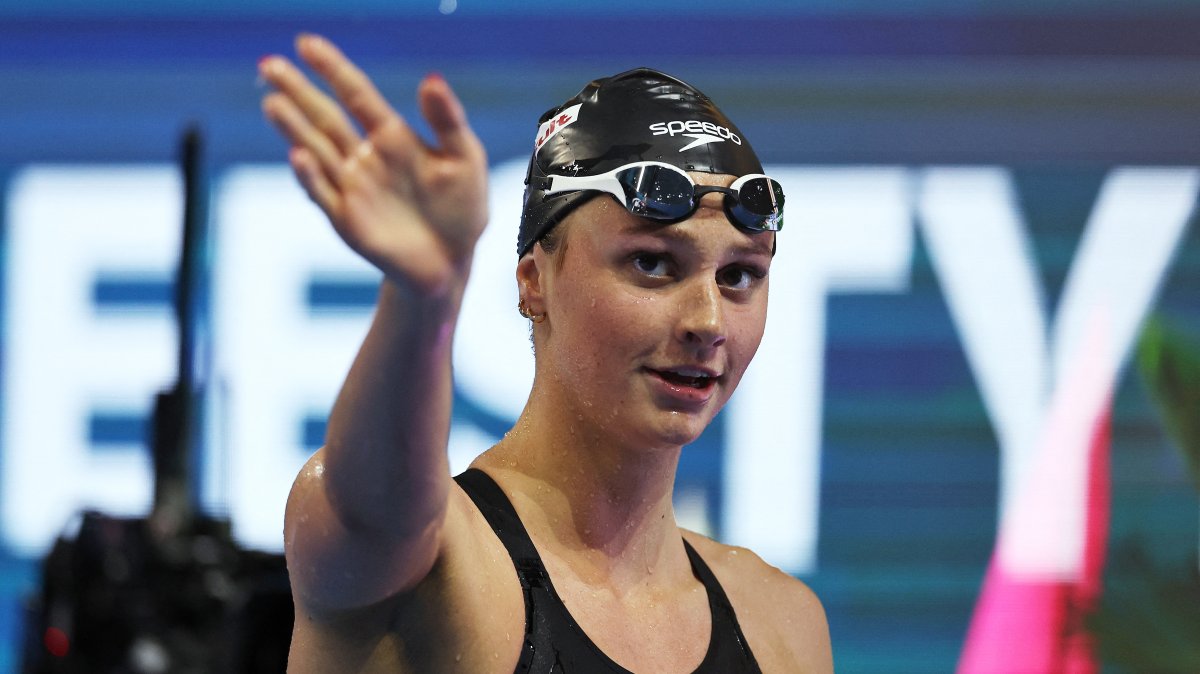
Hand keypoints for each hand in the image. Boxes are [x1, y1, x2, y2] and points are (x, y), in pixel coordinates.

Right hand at [259, 34, 487, 295]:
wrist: (452, 263)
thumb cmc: (461, 208)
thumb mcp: (465, 159)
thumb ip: (447, 120)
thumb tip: (431, 78)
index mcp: (392, 136)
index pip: (356, 94)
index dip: (332, 68)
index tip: (306, 42)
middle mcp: (364, 157)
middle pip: (324, 117)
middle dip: (297, 91)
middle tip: (269, 63)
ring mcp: (351, 187)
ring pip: (315, 150)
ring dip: (293, 127)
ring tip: (272, 101)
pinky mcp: (346, 219)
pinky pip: (324, 194)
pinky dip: (310, 176)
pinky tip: (299, 155)